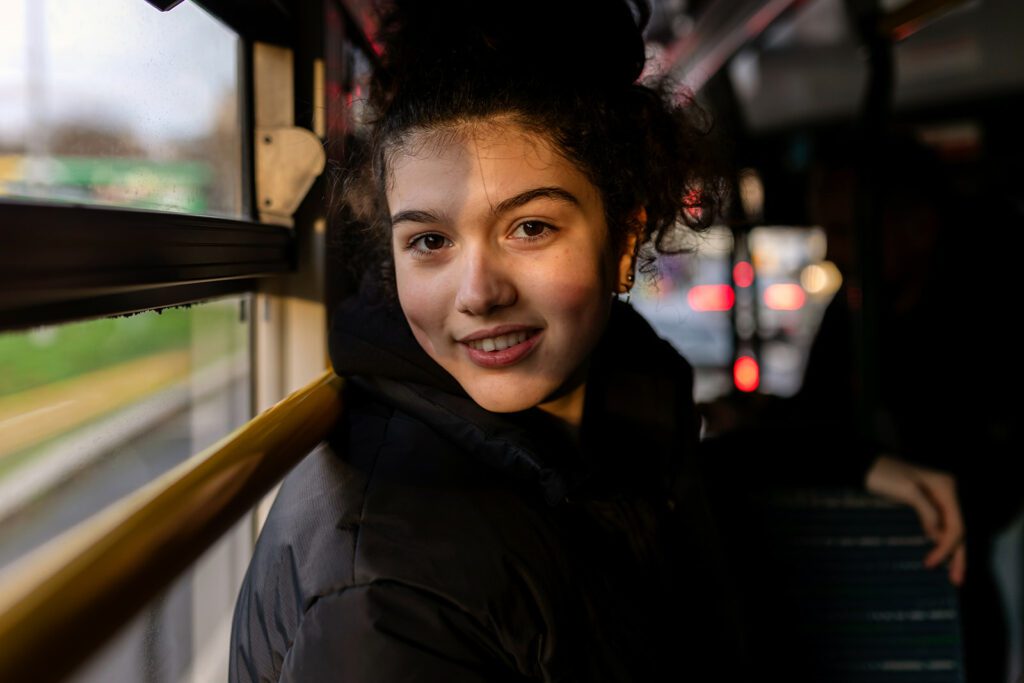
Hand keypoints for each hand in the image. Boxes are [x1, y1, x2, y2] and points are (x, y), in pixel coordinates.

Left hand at [865, 455, 965, 586]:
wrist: (867, 465)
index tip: (930, 564)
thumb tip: (939, 535)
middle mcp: (947, 493)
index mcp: (947, 488)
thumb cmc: (885, 474)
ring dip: (952, 552)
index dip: (946, 548)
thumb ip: (928, 512)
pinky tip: (940, 554)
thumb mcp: (907, 490)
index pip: (956, 526)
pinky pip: (940, 525)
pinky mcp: (927, 502)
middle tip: (956, 581)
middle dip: (958, 556)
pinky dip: (941, 541)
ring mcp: (938, 498)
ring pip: (950, 529)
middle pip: (958, 530)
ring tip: (953, 575)